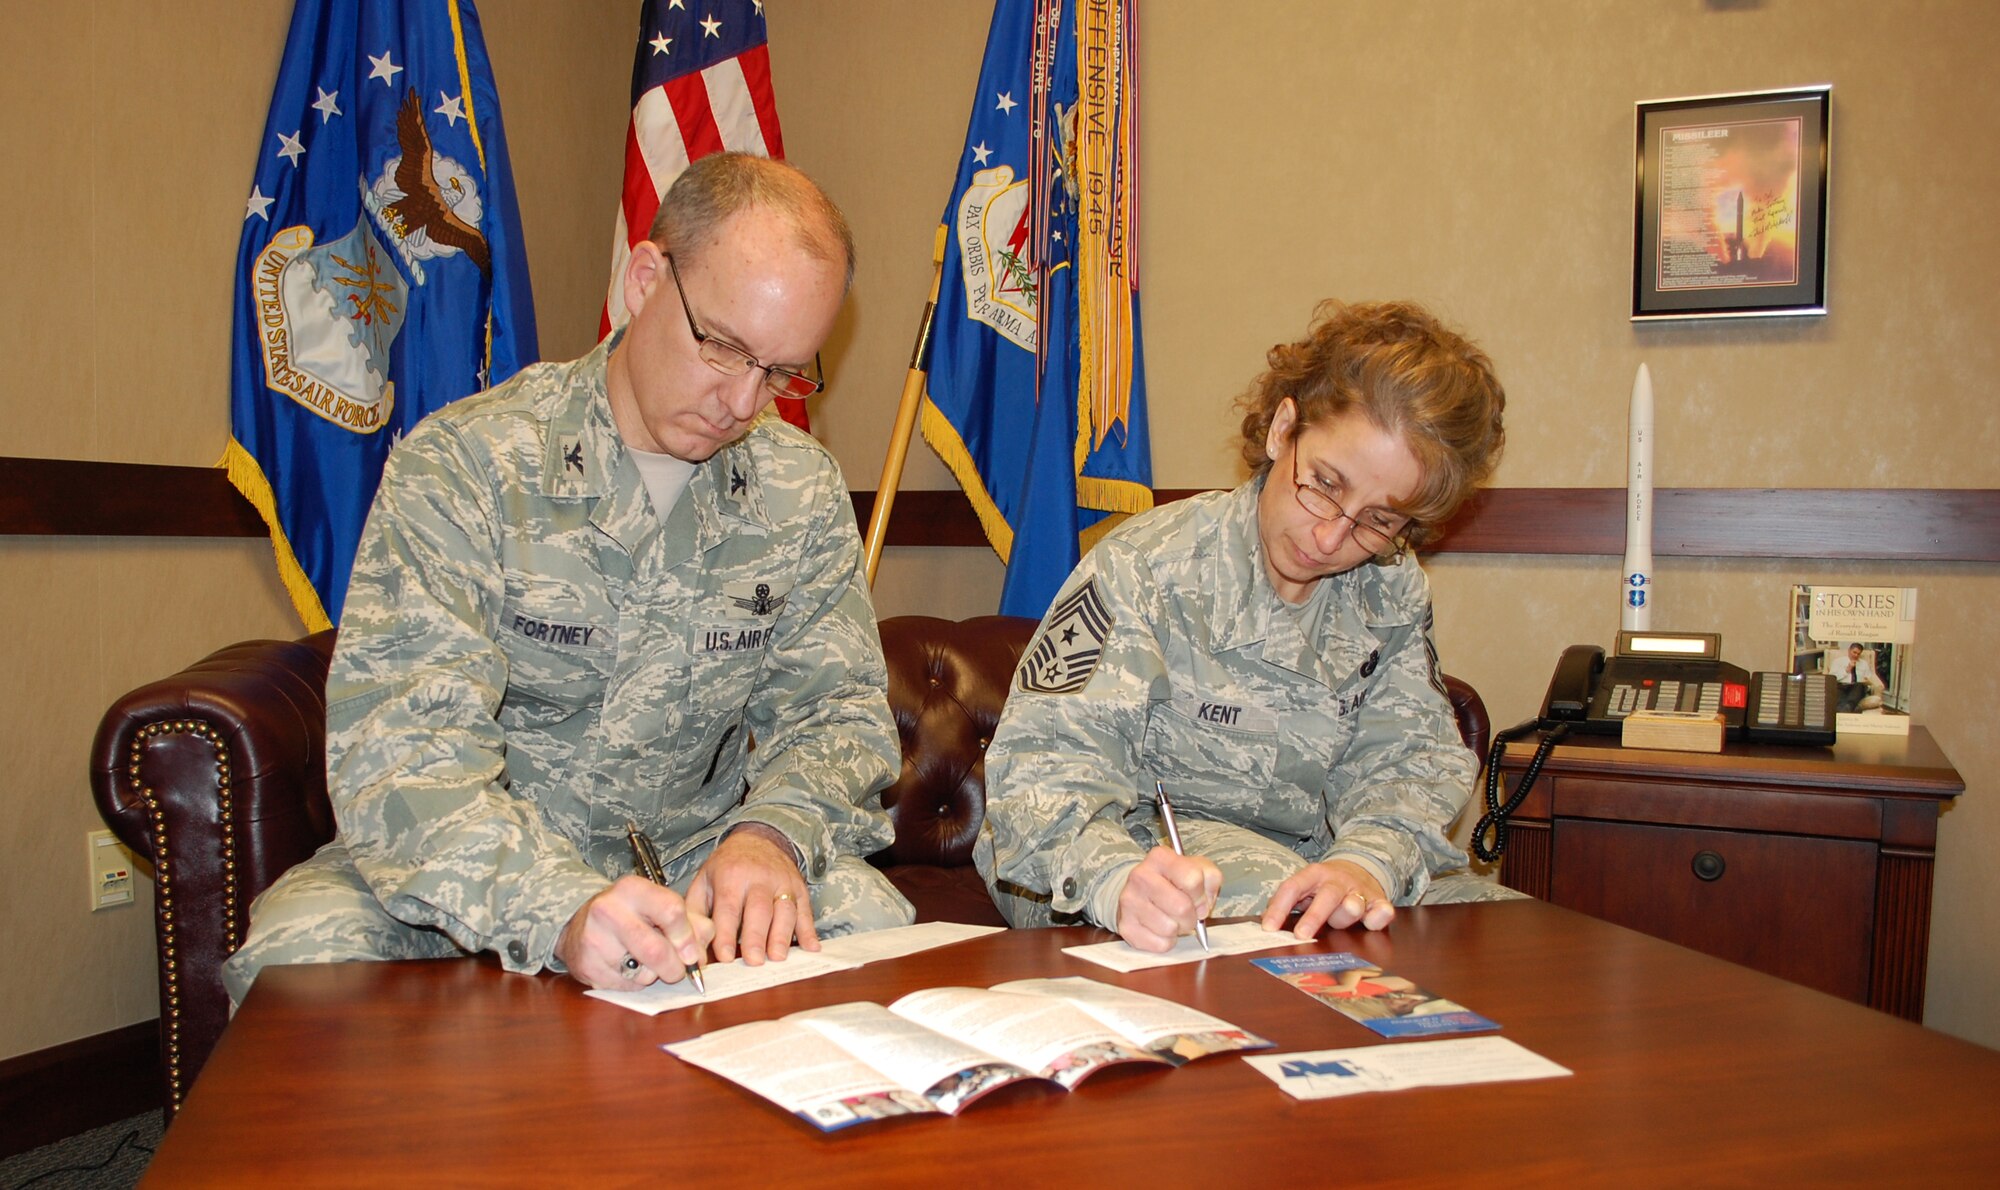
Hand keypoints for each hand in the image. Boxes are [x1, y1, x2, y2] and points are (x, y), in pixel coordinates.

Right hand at [554, 875, 712, 989]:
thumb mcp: (659, 907)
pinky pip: (626, 986)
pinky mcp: (586, 965)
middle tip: (679, 971)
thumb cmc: (630, 916)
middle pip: (657, 950)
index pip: (672, 911)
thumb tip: (699, 954)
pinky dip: (636, 983)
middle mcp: (609, 909)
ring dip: (655, 975)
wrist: (580, 927)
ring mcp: (594, 938)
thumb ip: (691, 924)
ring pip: (642, 972)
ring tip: (649, 965)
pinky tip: (630, 969)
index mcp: (633, 888)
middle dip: (675, 968)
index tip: (691, 953)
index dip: (687, 937)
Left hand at [685, 824, 815, 964]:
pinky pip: (805, 910)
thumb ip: (695, 913)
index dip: (726, 933)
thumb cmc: (728, 867)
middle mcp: (759, 878)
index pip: (729, 908)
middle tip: (754, 961)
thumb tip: (691, 947)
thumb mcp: (704, 881)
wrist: (758, 839)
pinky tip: (811, 948)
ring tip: (778, 958)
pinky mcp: (799, 888)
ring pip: (785, 910)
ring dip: (782, 935)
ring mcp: (783, 882)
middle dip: (757, 937)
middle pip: (759, 910)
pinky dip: (809, 930)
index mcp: (731, 875)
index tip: (725, 957)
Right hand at [1114, 847, 1222, 952]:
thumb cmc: (1174, 881)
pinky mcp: (1126, 926)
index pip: (1192, 879)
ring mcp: (1129, 901)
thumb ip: (1210, 879)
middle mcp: (1140, 876)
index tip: (1198, 898)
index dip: (1201, 895)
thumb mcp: (1197, 869)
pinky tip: (1160, 929)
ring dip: (1178, 929)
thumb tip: (1204, 904)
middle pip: (1182, 908)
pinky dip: (1166, 941)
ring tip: (1172, 919)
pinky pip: (1159, 944)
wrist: (1141, 892)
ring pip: (1170, 928)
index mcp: (1160, 857)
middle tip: (1187, 914)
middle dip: (1191, 916)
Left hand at [1261, 860, 1392, 938]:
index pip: (1292, 888)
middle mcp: (1337, 881)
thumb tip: (1265, 924)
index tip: (1268, 929)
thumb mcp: (1305, 887)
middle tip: (1301, 935)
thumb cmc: (1324, 887)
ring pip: (1353, 904)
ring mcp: (1359, 891)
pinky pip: (1382, 911)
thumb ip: (1288, 902)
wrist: (1359, 869)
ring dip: (1346, 915)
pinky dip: (1378, 917)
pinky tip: (1371, 922)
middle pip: (1326, 896)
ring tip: (1340, 922)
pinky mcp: (1379, 902)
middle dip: (1314, 916)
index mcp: (1313, 875)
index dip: (1279, 908)